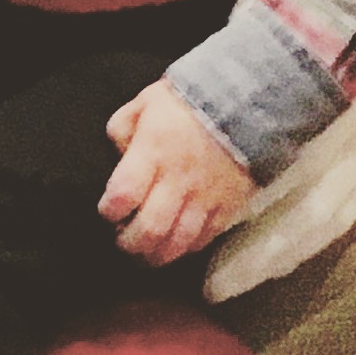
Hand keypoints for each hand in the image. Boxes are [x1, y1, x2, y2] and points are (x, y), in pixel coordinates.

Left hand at [99, 82, 254, 265]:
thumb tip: (118, 156)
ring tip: (148, 254)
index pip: (123, 195)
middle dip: (131, 244)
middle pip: (150, 228)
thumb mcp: (145, 102)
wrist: (246, 100)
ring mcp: (206, 197)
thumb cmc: (188, 100)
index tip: (108, 212)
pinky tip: (178, 245)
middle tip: (124, 242)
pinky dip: (189, 247)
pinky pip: (207, 237)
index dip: (110, 211)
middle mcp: (178, 180)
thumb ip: (123, 129)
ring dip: (159, 254)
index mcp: (152, 153)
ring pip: (179, 241)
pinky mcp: (230, 205)